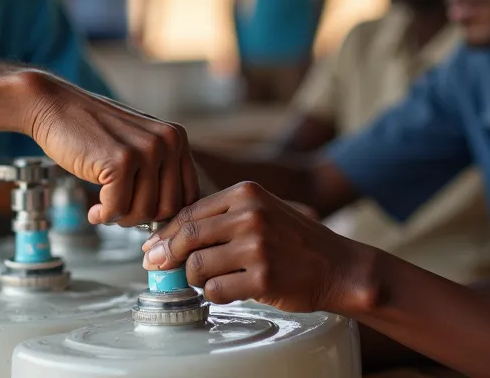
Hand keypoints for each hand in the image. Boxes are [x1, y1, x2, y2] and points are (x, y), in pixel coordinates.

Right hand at [22, 71, 197, 226]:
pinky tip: (93, 210)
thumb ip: (158, 171)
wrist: (56, 106)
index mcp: (177, 138)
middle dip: (141, 219)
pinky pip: (117, 209)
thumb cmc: (92, 131)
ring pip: (144, 213)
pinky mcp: (120, 161)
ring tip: (104, 208)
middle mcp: (168, 141)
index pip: (189, 195)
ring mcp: (146, 150)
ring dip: (120, 219)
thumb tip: (169, 217)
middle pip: (168, 208)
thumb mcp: (138, 143)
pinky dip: (103, 216)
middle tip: (118, 213)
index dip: (165, 215)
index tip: (141, 217)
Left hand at [141, 181, 374, 313]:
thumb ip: (220, 218)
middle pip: (187, 237)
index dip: (164, 234)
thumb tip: (167, 237)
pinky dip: (216, 295)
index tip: (152, 248)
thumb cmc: (294, 242)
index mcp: (246, 193)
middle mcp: (250, 215)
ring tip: (214, 279)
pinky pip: (216, 290)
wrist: (338, 266)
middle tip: (157, 268)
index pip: (189, 212)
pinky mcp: (263, 276)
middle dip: (166, 256)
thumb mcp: (261, 211)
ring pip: (197, 266)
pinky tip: (232, 290)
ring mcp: (257, 246)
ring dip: (197, 279)